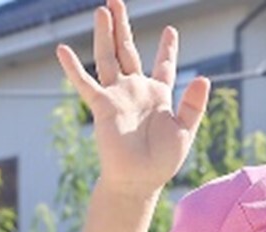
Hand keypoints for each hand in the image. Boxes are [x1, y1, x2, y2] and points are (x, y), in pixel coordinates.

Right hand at [55, 0, 208, 199]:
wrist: (138, 180)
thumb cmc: (162, 161)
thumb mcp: (185, 130)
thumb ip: (194, 104)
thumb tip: (203, 77)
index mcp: (159, 95)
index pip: (163, 66)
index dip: (167, 49)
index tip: (171, 31)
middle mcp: (136, 91)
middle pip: (128, 51)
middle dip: (123, 26)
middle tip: (116, 1)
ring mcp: (117, 96)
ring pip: (108, 58)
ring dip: (104, 34)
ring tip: (102, 10)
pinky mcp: (102, 107)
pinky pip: (85, 83)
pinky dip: (73, 68)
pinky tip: (62, 50)